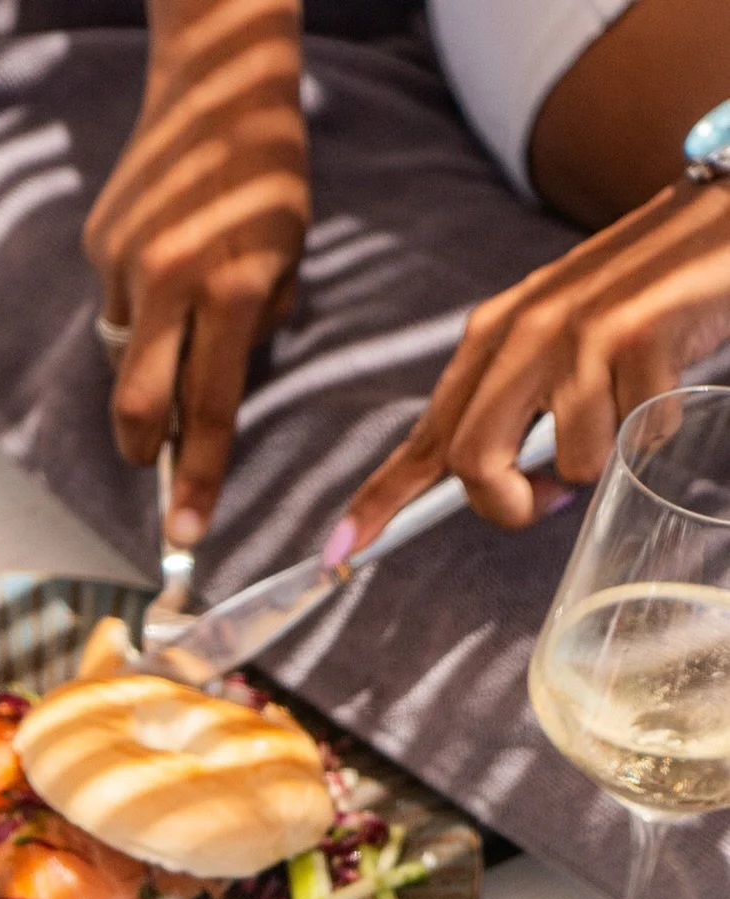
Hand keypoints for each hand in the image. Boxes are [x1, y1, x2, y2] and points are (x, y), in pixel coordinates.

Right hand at [84, 0, 306, 545]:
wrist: (218, 84)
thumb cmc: (270, 179)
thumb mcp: (290, 256)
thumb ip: (255, 327)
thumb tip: (211, 387)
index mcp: (234, 292)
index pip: (209, 412)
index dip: (198, 479)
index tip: (186, 531)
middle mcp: (172, 282)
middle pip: (138, 405)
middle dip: (144, 450)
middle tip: (153, 463)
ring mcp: (127, 261)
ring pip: (126, 352)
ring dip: (149, 355)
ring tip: (182, 304)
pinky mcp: (99, 242)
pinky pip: (116, 302)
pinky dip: (138, 303)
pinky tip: (163, 259)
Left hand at [330, 178, 729, 561]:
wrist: (729, 216)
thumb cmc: (647, 293)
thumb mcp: (564, 339)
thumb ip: (522, 406)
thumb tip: (508, 488)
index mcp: (493, 335)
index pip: (426, 436)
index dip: (380, 501)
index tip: (339, 551)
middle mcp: (523, 333)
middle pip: (473, 464)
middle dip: (507, 504)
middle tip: (542, 500)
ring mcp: (578, 333)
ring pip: (568, 464)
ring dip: (606, 457)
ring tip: (633, 399)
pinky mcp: (639, 335)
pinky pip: (638, 436)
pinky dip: (659, 426)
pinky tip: (670, 374)